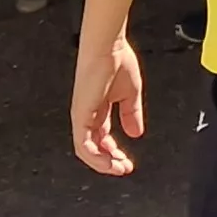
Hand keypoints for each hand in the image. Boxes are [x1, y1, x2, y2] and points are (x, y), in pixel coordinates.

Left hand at [70, 31, 147, 176]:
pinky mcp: (79, 115)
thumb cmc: (117, 61)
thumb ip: (132, 114)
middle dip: (110, 161)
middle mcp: (88, 115)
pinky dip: (95, 157)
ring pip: (87, 151)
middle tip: (124, 169)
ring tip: (118, 169)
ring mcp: (82, 116)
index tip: (128, 162)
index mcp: (99, 109)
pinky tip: (107, 163)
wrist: (108, 47)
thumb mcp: (131, 94)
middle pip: (95, 148)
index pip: (103, 139)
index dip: (115, 152)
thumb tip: (136, 133)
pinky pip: (82, 144)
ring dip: (103, 163)